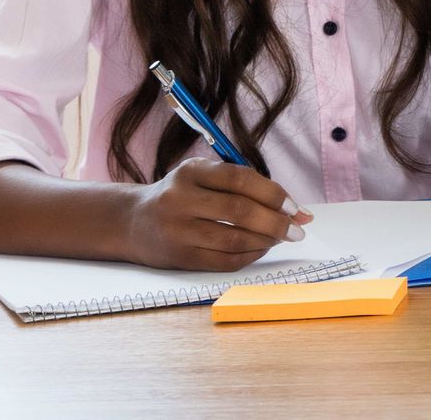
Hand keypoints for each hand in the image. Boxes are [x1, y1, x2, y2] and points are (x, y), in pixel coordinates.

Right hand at [122, 159, 312, 271]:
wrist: (132, 222)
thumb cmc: (182, 195)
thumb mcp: (202, 176)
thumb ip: (243, 184)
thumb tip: (294, 208)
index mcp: (190, 171)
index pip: (240, 179)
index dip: (273, 193)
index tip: (295, 207)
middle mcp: (180, 199)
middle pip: (240, 210)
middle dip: (276, 221)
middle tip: (298, 229)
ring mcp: (177, 230)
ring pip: (234, 238)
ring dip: (266, 240)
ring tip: (281, 238)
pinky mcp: (179, 257)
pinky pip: (223, 260)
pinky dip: (250, 255)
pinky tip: (261, 249)